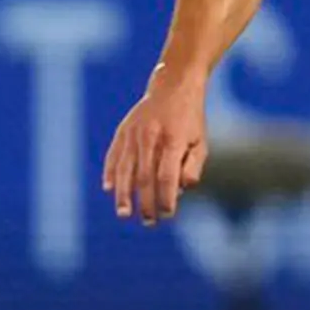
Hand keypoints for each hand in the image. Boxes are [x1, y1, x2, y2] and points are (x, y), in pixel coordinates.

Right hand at [102, 70, 209, 226]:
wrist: (174, 87)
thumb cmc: (190, 120)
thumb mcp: (200, 142)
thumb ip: (192, 167)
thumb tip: (180, 190)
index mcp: (173, 141)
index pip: (167, 176)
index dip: (166, 198)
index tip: (168, 215)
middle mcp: (150, 137)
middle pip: (144, 177)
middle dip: (145, 203)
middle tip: (148, 222)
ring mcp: (133, 133)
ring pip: (124, 169)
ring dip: (123, 194)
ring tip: (124, 214)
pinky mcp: (122, 131)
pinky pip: (113, 155)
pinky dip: (109, 172)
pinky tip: (108, 188)